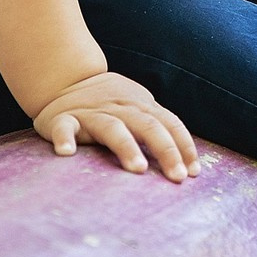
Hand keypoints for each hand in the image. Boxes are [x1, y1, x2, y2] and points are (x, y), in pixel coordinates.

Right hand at [32, 71, 202, 181]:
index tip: (194, 172)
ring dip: (126, 147)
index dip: (183, 145)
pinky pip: (64, 128)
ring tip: (138, 169)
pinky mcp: (62, 119)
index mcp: (140, 106)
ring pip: (112, 128)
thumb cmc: (109, 103)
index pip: (169, 122)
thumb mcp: (136, 108)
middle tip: (177, 177)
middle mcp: (119, 108)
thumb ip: (156, 126)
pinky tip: (67, 153)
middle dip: (166, 150)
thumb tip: (186, 162)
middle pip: (147, 125)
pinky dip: (65, 139)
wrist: (65, 79)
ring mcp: (91, 113)